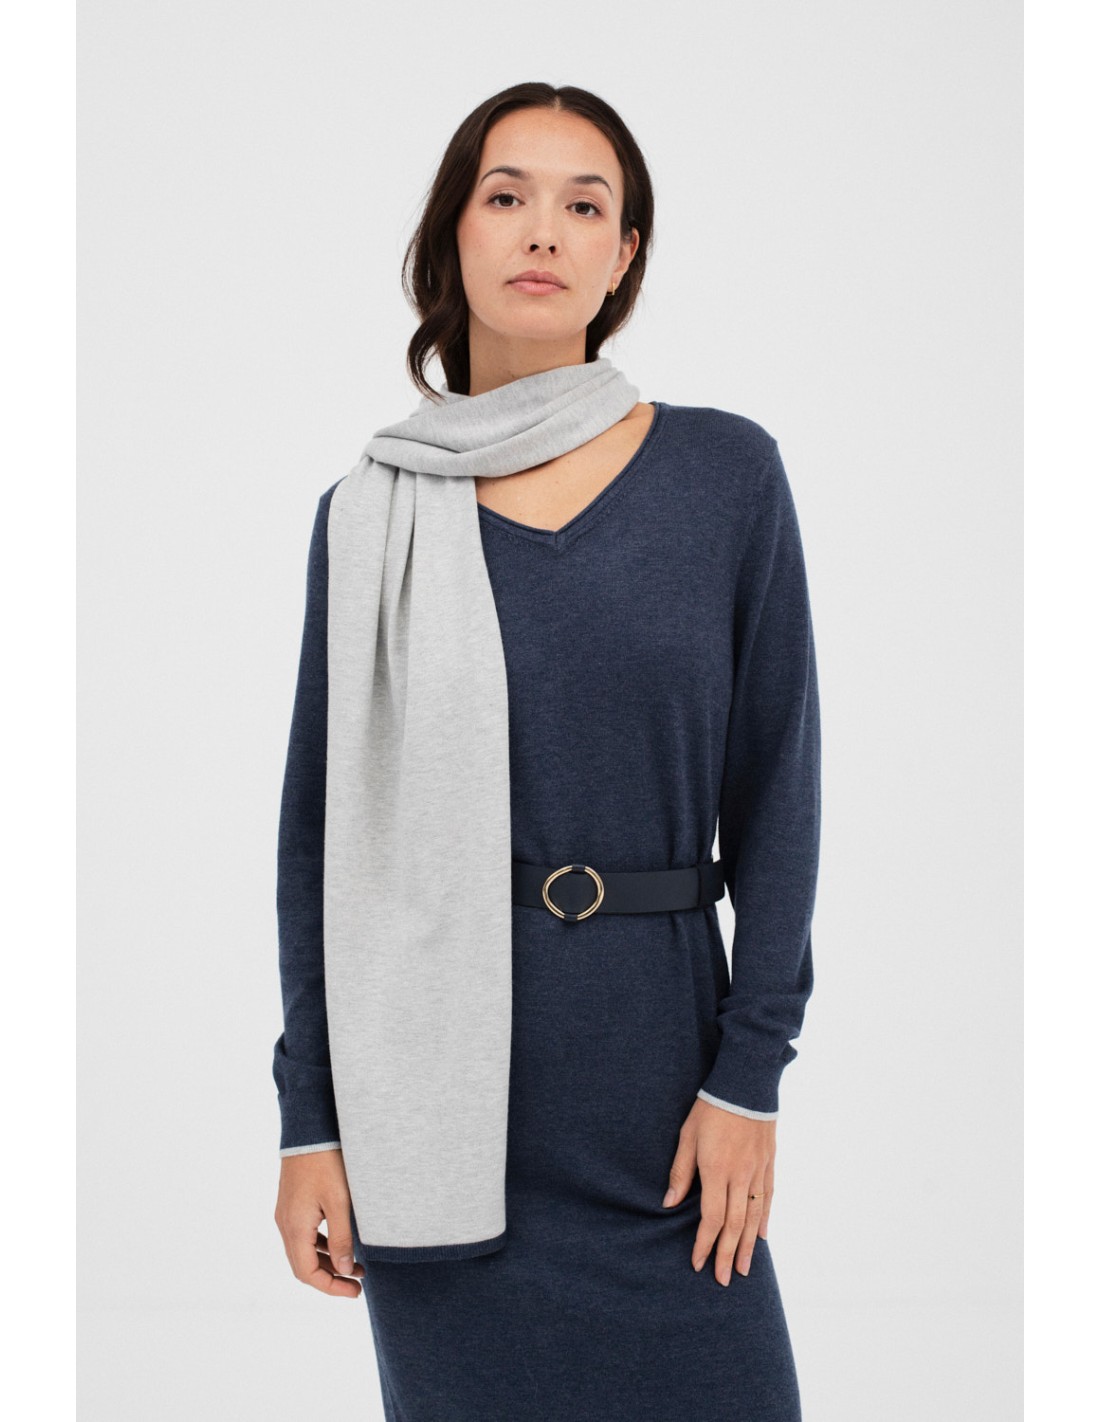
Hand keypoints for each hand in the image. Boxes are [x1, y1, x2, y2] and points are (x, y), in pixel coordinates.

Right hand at [275, 1149, 365, 1297]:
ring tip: (356, 1265)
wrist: (308, 1129)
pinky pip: (303, 1235)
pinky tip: (340, 1242)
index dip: (331, 1288)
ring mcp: (286, 1213)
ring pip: (303, 1251)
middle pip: (303, 1266)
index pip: (307, 1273)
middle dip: (330, 1278)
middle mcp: (285, 1224)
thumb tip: (345, 1270)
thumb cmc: (326, 1163)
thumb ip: (342, 1239)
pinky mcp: (291, 1203)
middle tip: (358, 1284)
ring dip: (327, 1262)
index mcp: (295, 1228)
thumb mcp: (340, 1202)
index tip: (355, 1292)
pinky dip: (321, 1245)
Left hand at [662, 1098, 774, 1284]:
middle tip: (723, 1280)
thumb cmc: (710, 1108)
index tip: (698, 1264)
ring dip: (747, 1245)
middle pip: (734, 1224)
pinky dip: (765, 1220)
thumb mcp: (687, 1135)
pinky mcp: (769, 1163)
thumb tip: (669, 1203)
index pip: (711, 1218)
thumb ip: (680, 1171)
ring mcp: (758, 1171)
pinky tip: (761, 1237)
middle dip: (727, 1255)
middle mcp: (740, 1176)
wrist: (746, 1083)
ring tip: (744, 1269)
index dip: (705, 1244)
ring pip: (754, 1217)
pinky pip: (769, 1197)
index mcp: (716, 1170)